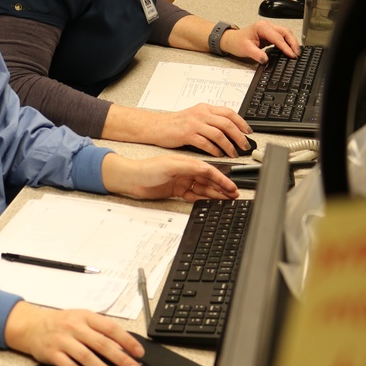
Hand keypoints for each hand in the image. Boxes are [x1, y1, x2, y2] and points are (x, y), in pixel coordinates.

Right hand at [4, 302, 144, 365]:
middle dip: (120, 359)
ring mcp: (62, 340)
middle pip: (101, 344)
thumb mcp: (80, 319)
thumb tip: (122, 347)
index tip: (138, 353)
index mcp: (84, 316)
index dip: (127, 340)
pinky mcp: (53, 354)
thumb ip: (99, 330)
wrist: (31, 325)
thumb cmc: (61, 323)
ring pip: (86, 357)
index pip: (110, 327)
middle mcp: (74, 327)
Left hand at [102, 153, 239, 201]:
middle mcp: (185, 172)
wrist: (131, 179)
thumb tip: (207, 170)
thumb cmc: (146, 169)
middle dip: (222, 188)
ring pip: (203, 189)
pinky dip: (204, 199)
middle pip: (208, 180)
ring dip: (215, 194)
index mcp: (186, 162)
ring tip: (227, 200)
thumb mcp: (170, 166)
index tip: (231, 187)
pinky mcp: (176, 191)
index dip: (221, 179)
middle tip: (234, 195)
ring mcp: (181, 182)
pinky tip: (211, 202)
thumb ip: (189, 168)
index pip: (208, 171)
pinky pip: (194, 196)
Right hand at [147, 103, 252, 157]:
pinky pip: (205, 143)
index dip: (241, 123)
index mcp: (205, 108)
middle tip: (244, 146)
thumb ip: (211, 119)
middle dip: (239, 136)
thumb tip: (230, 129)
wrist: (157, 126)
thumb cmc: (176, 123)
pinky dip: (214, 150)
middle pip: (227, 124)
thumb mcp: (195, 115)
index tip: (248, 132)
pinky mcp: (187, 134)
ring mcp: (194, 124)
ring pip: (218, 134)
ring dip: (229, 146)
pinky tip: (218, 155)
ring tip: (233, 154)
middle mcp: (201, 114)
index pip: (229, 112)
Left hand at [221, 21, 299, 63]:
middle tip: (297, 54)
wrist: (231, 40)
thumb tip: (267, 60)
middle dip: (293, 43)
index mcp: (262, 27)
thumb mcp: (246, 49)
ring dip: (291, 42)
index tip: (291, 55)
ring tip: (296, 53)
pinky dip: (287, 43)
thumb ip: (257, 55)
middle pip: (285, 32)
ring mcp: (269, 29)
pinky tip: (289, 50)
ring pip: (285, 33)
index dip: (286, 47)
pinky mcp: (269, 34)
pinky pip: (282, 37)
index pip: (278, 37)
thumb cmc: (236, 42)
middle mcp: (267, 26)